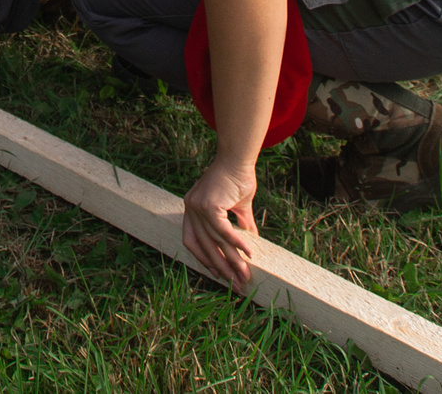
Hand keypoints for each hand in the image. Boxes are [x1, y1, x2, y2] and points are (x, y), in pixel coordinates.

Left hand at [180, 158, 262, 293]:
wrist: (237, 157)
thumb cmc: (237, 178)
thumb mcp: (237, 206)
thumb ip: (240, 225)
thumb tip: (250, 243)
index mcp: (192, 208)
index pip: (192, 240)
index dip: (203, 258)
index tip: (217, 273)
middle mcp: (190, 208)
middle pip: (204, 246)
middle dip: (220, 268)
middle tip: (235, 284)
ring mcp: (197, 207)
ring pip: (215, 242)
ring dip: (231, 261)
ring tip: (245, 275)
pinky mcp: (208, 206)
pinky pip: (223, 232)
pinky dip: (236, 244)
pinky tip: (249, 254)